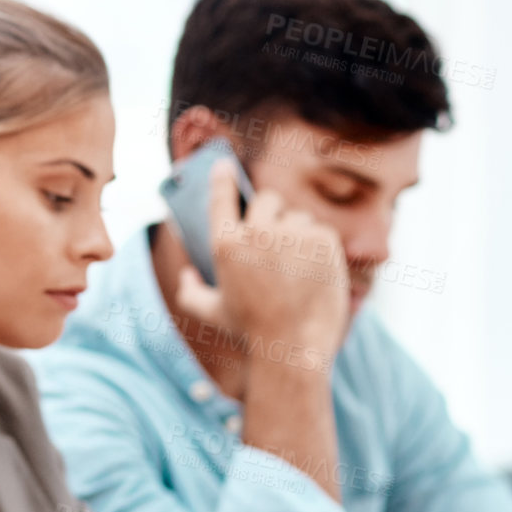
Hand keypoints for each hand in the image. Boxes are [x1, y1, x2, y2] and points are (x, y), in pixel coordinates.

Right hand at [173, 160, 350, 357]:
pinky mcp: (324, 239)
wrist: (295, 346)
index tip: (224, 165)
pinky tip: (313, 273)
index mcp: (225, 246)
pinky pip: (320, 231)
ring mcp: (293, 234)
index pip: (221, 198)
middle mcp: (257, 233)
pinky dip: (318, 248)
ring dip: (296, 234)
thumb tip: (188, 273)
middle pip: (267, 199)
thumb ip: (191, 293)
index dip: (222, 178)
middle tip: (276, 238)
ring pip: (297, 217)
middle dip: (271, 212)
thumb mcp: (212, 314)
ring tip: (296, 268)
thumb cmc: (250, 332)